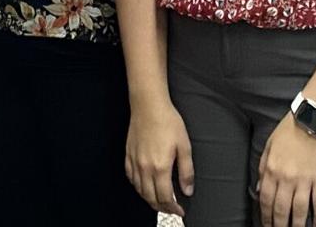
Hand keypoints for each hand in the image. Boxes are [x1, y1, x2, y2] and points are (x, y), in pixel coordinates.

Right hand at [124, 100, 193, 216]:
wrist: (148, 105)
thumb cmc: (167, 122)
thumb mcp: (184, 146)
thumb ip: (186, 171)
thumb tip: (187, 190)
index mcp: (160, 167)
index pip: (165, 197)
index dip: (173, 208)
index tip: (180, 210)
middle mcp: (145, 168)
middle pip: (151, 198)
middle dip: (162, 207)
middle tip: (171, 209)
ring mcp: (135, 162)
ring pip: (139, 190)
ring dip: (149, 199)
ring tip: (159, 200)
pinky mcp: (128, 154)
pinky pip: (130, 177)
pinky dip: (137, 186)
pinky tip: (143, 185)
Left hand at [257, 112, 315, 226]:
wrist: (312, 119)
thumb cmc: (288, 131)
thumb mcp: (269, 147)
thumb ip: (263, 169)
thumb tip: (260, 190)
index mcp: (271, 170)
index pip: (266, 201)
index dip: (265, 217)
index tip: (266, 226)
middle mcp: (286, 178)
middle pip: (281, 210)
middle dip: (279, 226)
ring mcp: (305, 180)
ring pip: (299, 211)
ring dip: (297, 226)